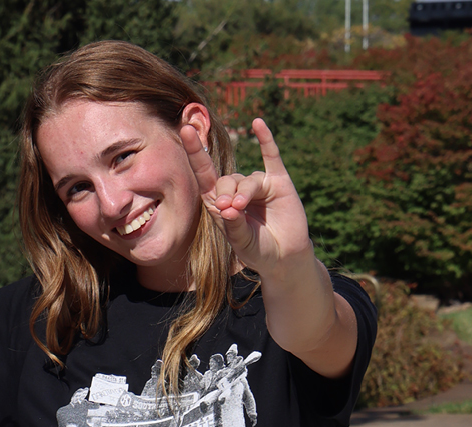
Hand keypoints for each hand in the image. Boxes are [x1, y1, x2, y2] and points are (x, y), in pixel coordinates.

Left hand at [181, 118, 313, 279]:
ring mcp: (257, 185)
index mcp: (219, 203)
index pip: (204, 175)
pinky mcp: (278, 182)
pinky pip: (271, 157)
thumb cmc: (257, 249)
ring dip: (244, 192)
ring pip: (247, 180)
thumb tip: (229, 208)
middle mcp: (236, 190)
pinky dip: (265, 140)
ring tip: (241, 208)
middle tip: (230, 209)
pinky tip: (258, 124)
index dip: (195, 153)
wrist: (284, 256)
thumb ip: (234, 225)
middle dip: (226, 193)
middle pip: (225, 180)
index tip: (187, 130)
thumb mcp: (241, 241)